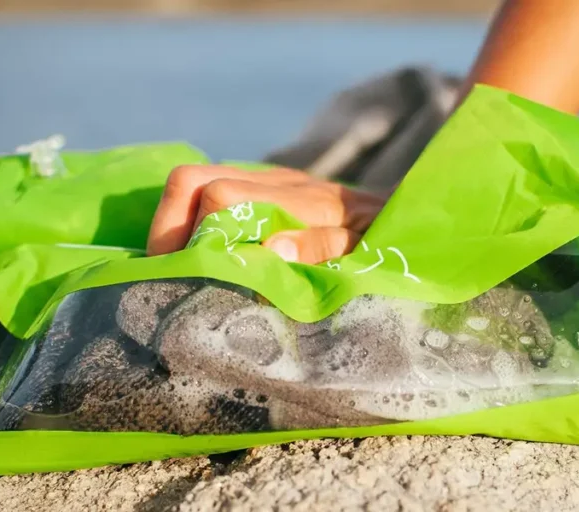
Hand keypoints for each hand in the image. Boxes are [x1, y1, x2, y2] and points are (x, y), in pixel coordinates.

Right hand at [146, 164, 386, 263]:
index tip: (187, 278)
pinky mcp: (265, 190)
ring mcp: (264, 182)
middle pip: (188, 181)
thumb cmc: (388, 239)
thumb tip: (272, 247)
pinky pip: (210, 194)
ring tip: (178, 269)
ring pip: (193, 183)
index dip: (192, 236)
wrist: (412, 211)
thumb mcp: (365, 249)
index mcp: (295, 198)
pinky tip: (200, 258)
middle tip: (168, 273)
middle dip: (167, 227)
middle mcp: (272, 182)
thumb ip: (321, 247)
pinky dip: (192, 223)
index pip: (219, 197)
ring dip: (175, 226)